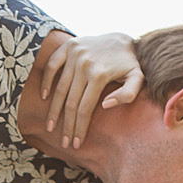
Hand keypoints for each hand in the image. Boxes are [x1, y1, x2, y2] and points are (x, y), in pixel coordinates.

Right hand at [39, 31, 142, 148]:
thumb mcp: (137, 78)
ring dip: (53, 110)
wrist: (121, 39)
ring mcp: (74, 54)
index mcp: (100, 74)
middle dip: (66, 125)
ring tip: (50, 127)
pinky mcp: (68, 47)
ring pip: (59, 88)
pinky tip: (45, 97)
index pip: (85, 108)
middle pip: (70, 102)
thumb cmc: (130, 64)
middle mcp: (85, 64)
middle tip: (64, 142)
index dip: (79, 128)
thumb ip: (128, 94)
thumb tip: (105, 105)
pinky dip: (46, 81)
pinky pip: (52, 65)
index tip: (76, 143)